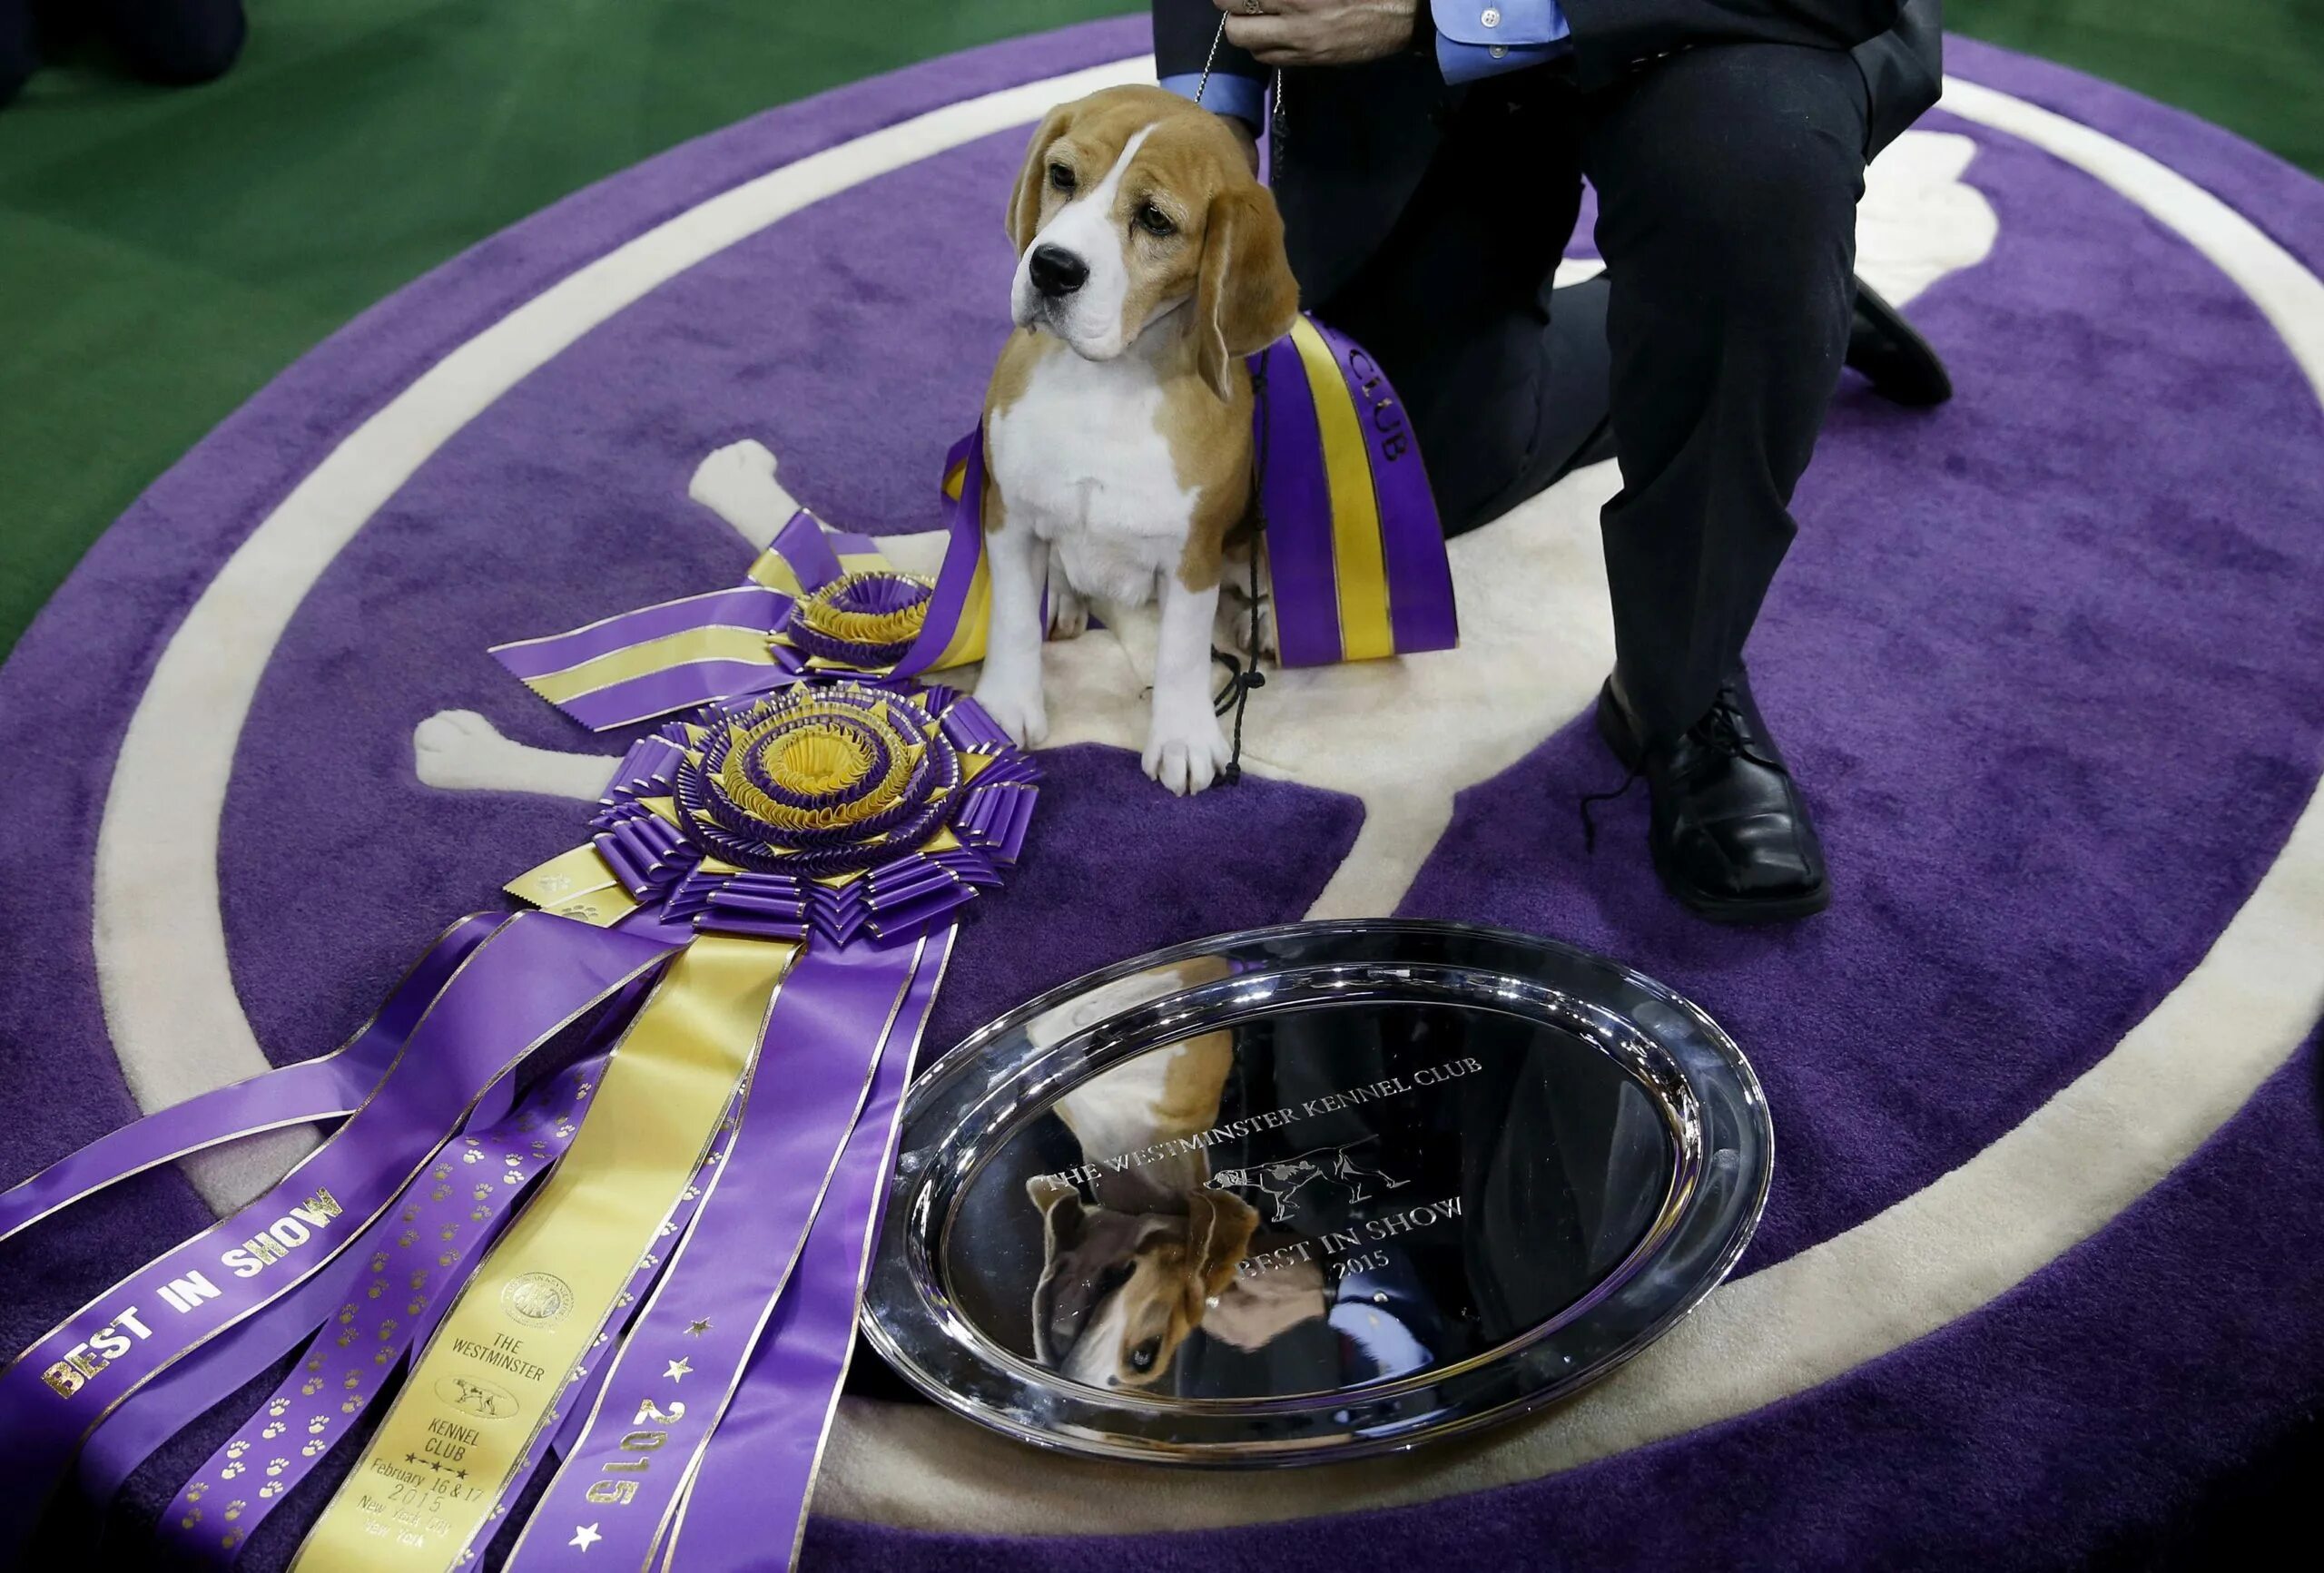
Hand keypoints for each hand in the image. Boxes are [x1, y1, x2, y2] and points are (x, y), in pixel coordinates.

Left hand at [1216, 0, 1421, 68]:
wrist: (1399, 14)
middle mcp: (1293, 23)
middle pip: (1234, 28)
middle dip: (1230, 12)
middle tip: (1238, 2)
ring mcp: (1300, 47)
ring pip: (1249, 48)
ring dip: (1246, 31)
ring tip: (1257, 17)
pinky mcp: (1309, 62)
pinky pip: (1270, 59)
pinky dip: (1264, 45)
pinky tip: (1275, 32)